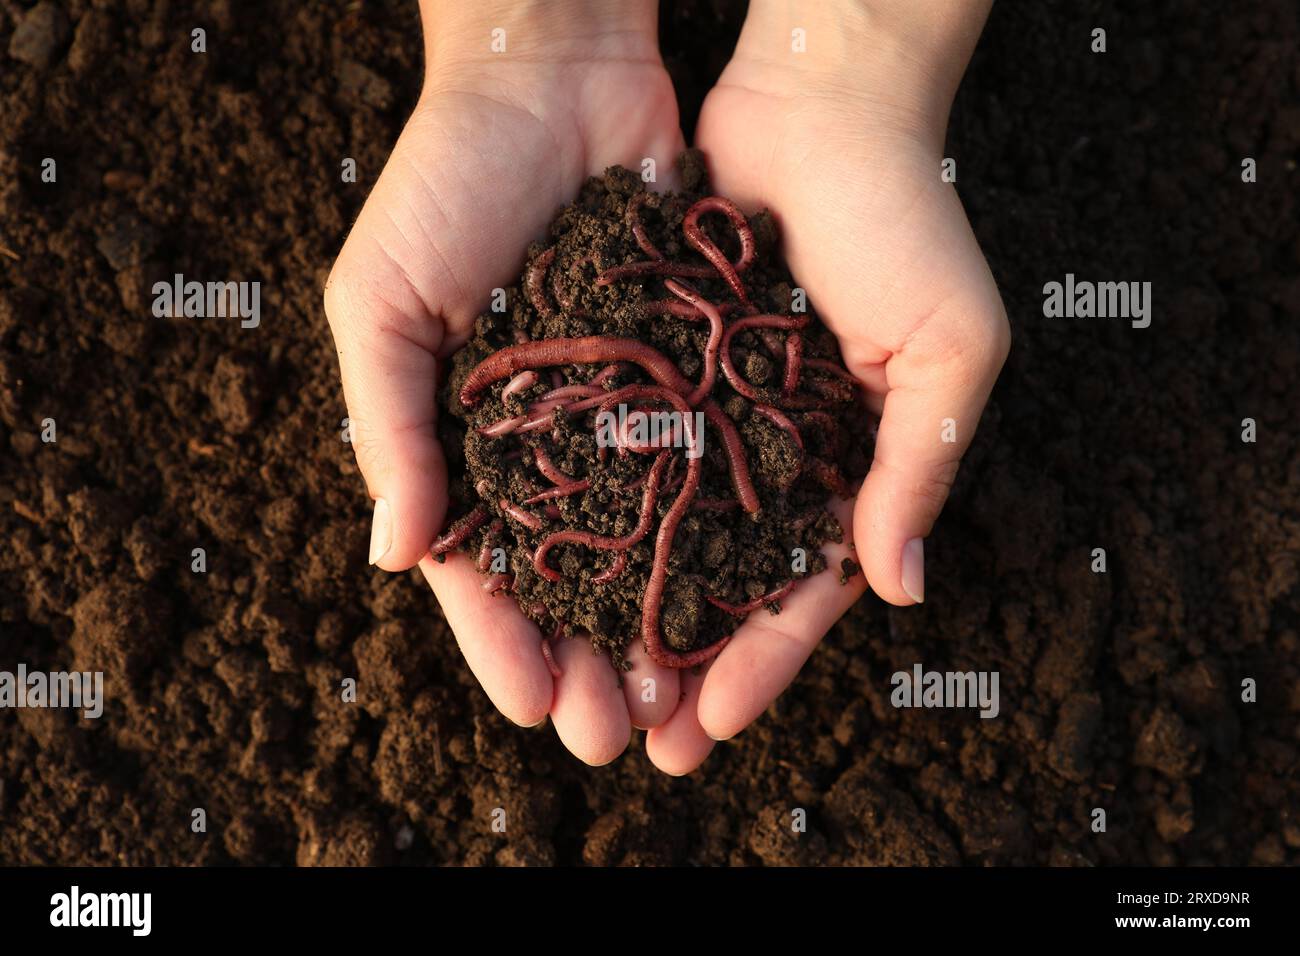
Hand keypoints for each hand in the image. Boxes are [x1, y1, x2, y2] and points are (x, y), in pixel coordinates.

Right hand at [324, 0, 691, 764]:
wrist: (551, 75)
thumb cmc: (444, 185)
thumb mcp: (381, 303)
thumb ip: (390, 427)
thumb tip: (398, 556)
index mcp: (465, 440)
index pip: (481, 567)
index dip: (505, 642)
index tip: (540, 706)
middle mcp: (548, 443)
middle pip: (571, 579)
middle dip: (591, 660)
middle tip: (619, 737)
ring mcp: (623, 414)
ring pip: (644, 545)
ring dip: (659, 627)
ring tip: (681, 702)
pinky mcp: (689, 372)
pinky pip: (705, 468)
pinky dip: (717, 536)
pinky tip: (739, 597)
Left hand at [645, 0, 1008, 766]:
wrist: (819, 101)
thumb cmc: (906, 219)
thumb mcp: (951, 345)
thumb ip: (921, 464)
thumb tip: (898, 588)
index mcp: (847, 465)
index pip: (802, 588)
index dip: (763, 660)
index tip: (715, 723)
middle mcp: (771, 453)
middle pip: (718, 581)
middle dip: (679, 660)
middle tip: (631, 740)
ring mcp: (708, 412)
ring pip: (657, 532)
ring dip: (622, 609)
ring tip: (576, 680)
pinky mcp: (651, 362)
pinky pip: (615, 450)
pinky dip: (585, 508)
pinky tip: (547, 568)